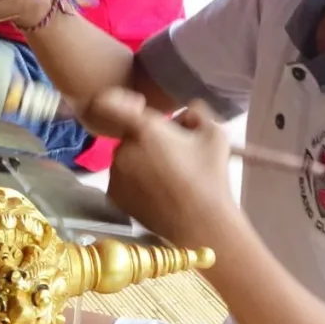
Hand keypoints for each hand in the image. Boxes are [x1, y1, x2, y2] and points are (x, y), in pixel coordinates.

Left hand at [97, 90, 237, 246]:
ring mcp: (115, 174)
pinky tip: (158, 192)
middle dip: (149, 140)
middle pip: (131, 135)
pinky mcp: (114, 196)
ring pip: (127, 158)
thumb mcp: (215, 134)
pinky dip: (136, 182)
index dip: (119, 100)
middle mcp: (122, 149)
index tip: (137, 106)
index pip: (109, 104)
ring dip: (142, 162)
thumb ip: (197, 112)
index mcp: (144, 129)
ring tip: (169, 179)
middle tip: (174, 156)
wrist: (201, 223)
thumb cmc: (210, 176)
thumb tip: (185, 112)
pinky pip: (123, 179)